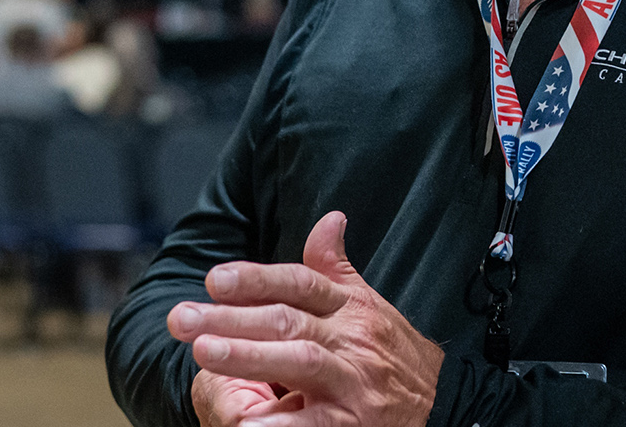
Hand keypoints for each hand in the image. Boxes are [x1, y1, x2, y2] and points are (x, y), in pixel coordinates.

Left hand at [168, 211, 444, 426]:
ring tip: (204, 351)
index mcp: (351, 307)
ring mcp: (352, 380)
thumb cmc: (392, 351)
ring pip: (300, 360)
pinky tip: (246, 422)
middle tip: (182, 317)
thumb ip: (335, 267)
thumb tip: (329, 219)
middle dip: (232, 317)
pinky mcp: (352, 421)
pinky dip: (280, 423)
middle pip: (288, 320)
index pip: (300, 283)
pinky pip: (313, 421)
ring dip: (249, 355)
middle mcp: (351, 339)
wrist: (442, 401)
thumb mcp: (368, 303)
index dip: (257, 278)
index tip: (215, 279)